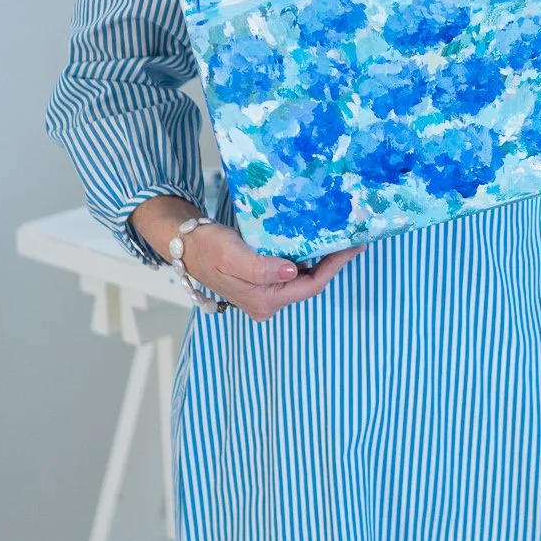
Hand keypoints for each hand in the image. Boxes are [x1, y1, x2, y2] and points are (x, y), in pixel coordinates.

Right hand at [132, 195, 361, 320]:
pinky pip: (293, 271)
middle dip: (333, 262)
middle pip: (311, 283)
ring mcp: (266, 293)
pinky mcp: (264, 281)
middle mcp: (268, 303)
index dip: (335, 267)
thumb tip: (293, 272)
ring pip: (304, 277)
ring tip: (340, 238)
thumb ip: (262, 268)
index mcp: (264, 301)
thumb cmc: (208, 249)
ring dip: (322, 259)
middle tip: (353, 238)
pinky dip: (307, 256)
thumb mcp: (233, 256)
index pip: (312, 286)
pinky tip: (317, 241)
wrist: (187, 245)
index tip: (353, 247)